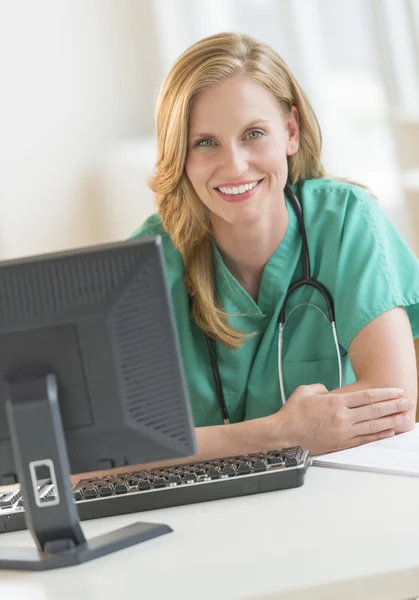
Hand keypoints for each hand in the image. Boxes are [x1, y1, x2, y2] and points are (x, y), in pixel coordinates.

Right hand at [273, 384, 414, 455]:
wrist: (284, 435)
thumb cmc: (292, 413)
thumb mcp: (306, 391)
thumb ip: (321, 388)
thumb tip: (330, 392)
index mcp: (335, 401)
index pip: (366, 396)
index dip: (385, 394)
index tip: (397, 391)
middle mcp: (342, 417)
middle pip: (375, 410)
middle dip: (395, 405)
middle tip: (409, 402)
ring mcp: (343, 432)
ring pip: (373, 425)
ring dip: (392, 421)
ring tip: (405, 417)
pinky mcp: (341, 444)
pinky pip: (365, 439)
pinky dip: (379, 435)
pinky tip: (390, 432)